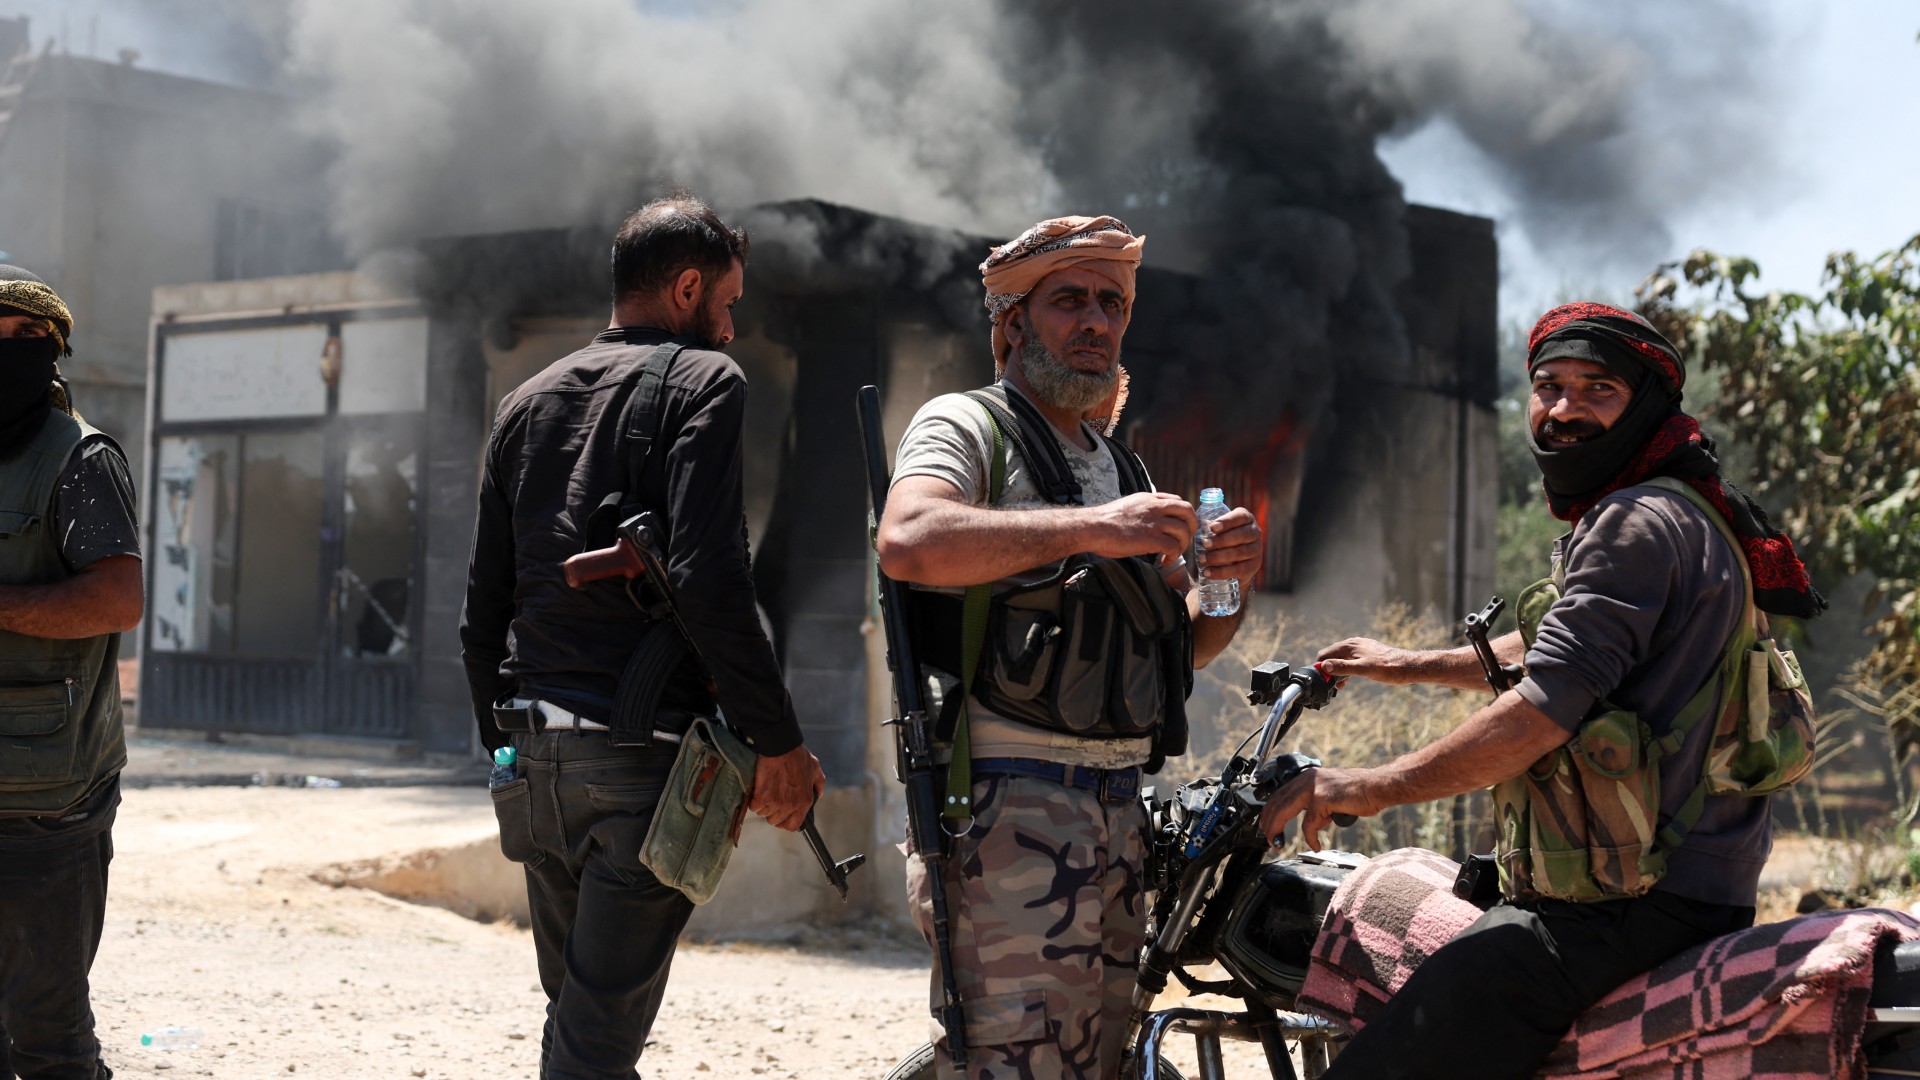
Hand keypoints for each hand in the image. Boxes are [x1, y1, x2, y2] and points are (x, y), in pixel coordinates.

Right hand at [748, 744, 824, 831]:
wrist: (781, 746)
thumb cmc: (797, 755)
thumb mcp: (814, 767)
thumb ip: (819, 783)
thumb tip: (820, 794)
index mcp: (805, 801)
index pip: (793, 825)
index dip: (785, 822)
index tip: (781, 816)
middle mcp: (791, 805)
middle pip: (775, 821)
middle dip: (771, 812)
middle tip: (770, 799)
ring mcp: (776, 802)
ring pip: (763, 813)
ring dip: (762, 805)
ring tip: (764, 790)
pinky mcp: (762, 797)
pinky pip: (753, 806)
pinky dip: (753, 799)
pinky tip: (757, 789)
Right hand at [1087, 492, 1197, 568]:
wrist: (1093, 527)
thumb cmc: (1105, 521)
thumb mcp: (1128, 506)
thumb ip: (1143, 510)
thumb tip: (1149, 521)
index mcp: (1149, 499)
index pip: (1178, 501)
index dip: (1183, 515)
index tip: (1180, 527)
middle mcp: (1155, 507)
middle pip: (1188, 511)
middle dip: (1192, 526)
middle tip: (1185, 539)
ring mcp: (1155, 522)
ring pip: (1184, 531)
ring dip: (1183, 545)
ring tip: (1173, 554)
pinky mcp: (1152, 538)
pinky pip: (1174, 547)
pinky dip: (1173, 556)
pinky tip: (1165, 561)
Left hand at [1194, 505, 1262, 584]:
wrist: (1235, 561)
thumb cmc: (1222, 539)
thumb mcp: (1219, 529)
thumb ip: (1210, 525)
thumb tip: (1198, 524)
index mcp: (1247, 519)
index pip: (1241, 517)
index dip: (1227, 522)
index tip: (1212, 528)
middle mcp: (1255, 533)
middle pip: (1241, 535)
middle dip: (1221, 540)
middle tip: (1205, 544)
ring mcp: (1256, 550)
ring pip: (1239, 553)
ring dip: (1219, 556)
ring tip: (1202, 559)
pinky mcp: (1253, 566)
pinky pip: (1238, 570)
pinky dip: (1221, 572)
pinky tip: (1208, 572)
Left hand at [1257, 766, 1376, 852]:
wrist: (1377, 787)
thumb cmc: (1359, 793)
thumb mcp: (1329, 796)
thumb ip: (1316, 806)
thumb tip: (1311, 823)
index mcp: (1306, 777)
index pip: (1279, 795)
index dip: (1269, 812)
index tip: (1266, 827)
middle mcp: (1306, 780)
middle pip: (1276, 803)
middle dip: (1268, 823)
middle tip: (1268, 839)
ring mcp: (1313, 788)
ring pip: (1284, 811)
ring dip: (1277, 830)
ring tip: (1277, 843)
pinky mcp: (1322, 799)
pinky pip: (1309, 824)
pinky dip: (1310, 838)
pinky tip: (1315, 845)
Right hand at [1315, 637, 1422, 684]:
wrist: (1408, 666)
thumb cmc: (1388, 668)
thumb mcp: (1363, 669)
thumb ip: (1342, 667)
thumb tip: (1324, 665)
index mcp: (1349, 646)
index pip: (1325, 654)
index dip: (1322, 668)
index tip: (1326, 682)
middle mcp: (1353, 644)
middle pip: (1331, 656)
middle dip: (1329, 670)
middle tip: (1334, 686)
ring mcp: (1360, 648)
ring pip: (1340, 659)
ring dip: (1338, 671)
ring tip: (1341, 685)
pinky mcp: (1366, 653)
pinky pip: (1349, 660)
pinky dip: (1346, 670)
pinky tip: (1350, 679)